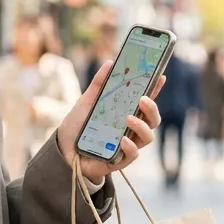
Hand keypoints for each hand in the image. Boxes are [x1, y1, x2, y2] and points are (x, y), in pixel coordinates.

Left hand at [57, 60, 164, 184]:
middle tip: (142, 99)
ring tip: (128, 118)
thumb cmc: (77, 126)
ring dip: (141, 127)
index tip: (161, 76)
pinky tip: (122, 140)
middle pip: (152, 119)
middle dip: (152, 108)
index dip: (155, 89)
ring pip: (147, 137)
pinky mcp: (120, 160)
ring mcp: (127, 145)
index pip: (145, 101)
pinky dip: (130, 147)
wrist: (62, 151)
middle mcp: (130, 129)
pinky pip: (133, 155)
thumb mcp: (86, 102)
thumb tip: (110, 63)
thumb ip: (98, 85)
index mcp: (125, 113)